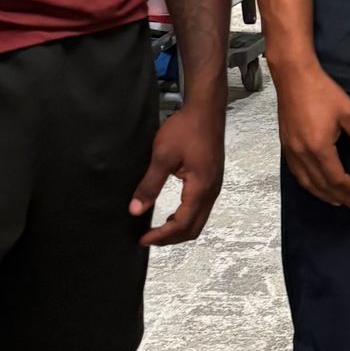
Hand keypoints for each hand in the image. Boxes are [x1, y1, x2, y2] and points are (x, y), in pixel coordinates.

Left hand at [132, 96, 226, 246]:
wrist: (206, 111)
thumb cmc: (186, 129)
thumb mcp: (162, 156)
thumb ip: (149, 185)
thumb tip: (135, 210)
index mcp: (200, 188)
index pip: (182, 224)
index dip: (162, 235)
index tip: (143, 239)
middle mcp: (211, 192)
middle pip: (193, 228)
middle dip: (171, 238)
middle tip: (148, 239)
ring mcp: (214, 187)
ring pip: (199, 220)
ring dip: (178, 229)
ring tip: (158, 230)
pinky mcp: (212, 181)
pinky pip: (201, 209)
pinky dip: (186, 218)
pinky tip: (171, 214)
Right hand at [277, 63, 349, 208]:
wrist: (294, 76)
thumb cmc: (322, 91)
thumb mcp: (349, 113)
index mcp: (319, 148)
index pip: (337, 178)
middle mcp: (303, 154)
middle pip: (321, 185)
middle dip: (339, 197)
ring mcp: (291, 151)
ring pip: (307, 182)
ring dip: (323, 195)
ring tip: (337, 201)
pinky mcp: (285, 145)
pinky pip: (297, 173)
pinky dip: (308, 184)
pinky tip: (316, 185)